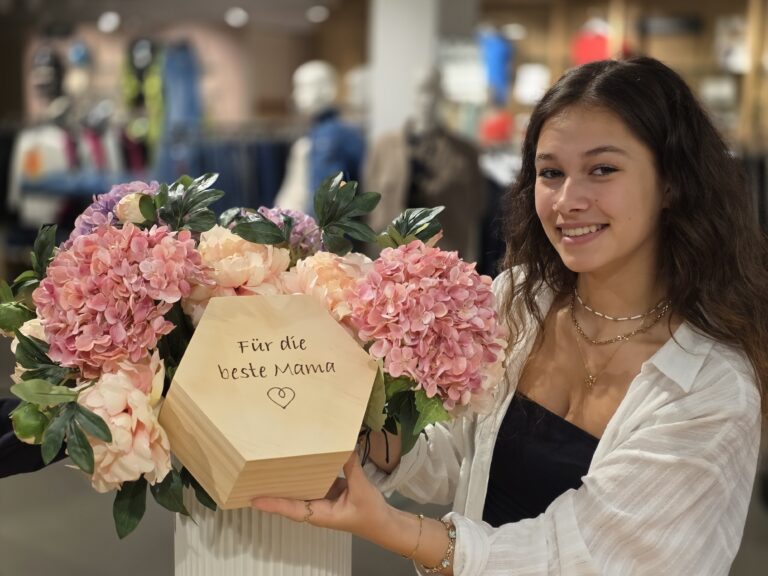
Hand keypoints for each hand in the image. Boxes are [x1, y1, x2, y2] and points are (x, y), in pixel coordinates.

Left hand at [251, 451, 392, 542]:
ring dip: (287, 480)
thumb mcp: (361, 489)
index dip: (274, 505)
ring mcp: (321, 499)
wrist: (384, 522)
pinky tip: (297, 460)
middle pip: (290, 500)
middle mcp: (316, 507)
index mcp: (321, 514)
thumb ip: (351, 467)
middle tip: (252, 477)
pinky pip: (312, 482)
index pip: (293, 510)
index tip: (254, 500)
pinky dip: (304, 473)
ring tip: (268, 466)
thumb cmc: (371, 513)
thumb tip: (345, 445)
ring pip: (300, 490)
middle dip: (273, 490)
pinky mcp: (328, 491)